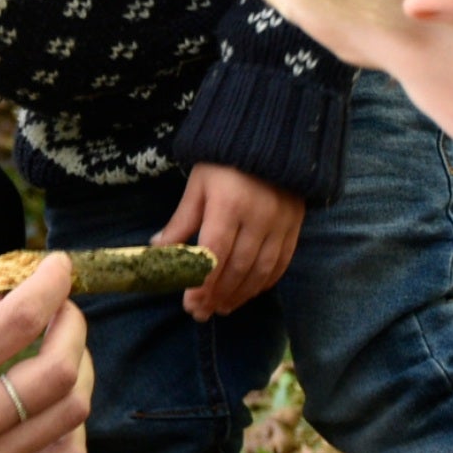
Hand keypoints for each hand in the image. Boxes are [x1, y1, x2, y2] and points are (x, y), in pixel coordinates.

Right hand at [0, 255, 94, 452]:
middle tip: (61, 309)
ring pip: (73, 412)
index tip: (59, 268)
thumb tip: (14, 287)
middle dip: (73, 324)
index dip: (52, 283)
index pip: (20, 318)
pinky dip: (71, 426)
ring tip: (59, 352)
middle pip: (60, 367)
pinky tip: (51, 407)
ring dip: (78, 369)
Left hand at [155, 163, 303, 319]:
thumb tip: (158, 249)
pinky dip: (264, 283)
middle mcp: (258, 217)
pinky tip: (248, 293)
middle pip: (237, 268)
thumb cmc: (224, 162)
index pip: (215, 254)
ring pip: (261, 271)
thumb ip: (182, 221)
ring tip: (221, 308)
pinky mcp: (295, 226)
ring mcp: (280, 224)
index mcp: (228, 205)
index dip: (202, 283)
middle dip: (218, 295)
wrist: (271, 139)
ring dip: (240, 294)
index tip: (190, 304)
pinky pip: (281, 263)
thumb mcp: (197, 185)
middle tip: (201, 313)